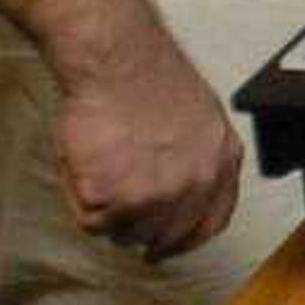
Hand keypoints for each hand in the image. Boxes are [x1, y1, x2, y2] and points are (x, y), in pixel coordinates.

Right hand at [52, 33, 242, 261]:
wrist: (117, 61)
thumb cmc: (149, 78)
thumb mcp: (202, 118)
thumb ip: (199, 160)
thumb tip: (184, 192)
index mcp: (222, 161)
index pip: (212, 222)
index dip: (186, 237)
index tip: (169, 243)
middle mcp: (196, 184)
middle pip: (167, 235)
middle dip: (141, 226)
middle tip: (119, 207)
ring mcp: (158, 196)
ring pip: (127, 233)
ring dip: (110, 211)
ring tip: (105, 167)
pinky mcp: (117, 200)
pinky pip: (92, 221)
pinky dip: (83, 199)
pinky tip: (89, 164)